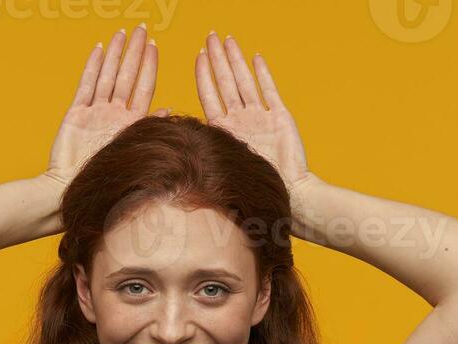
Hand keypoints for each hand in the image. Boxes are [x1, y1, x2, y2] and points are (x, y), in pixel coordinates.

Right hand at [45, 25, 170, 186]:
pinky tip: (99, 50)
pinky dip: (92, 68)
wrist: (74, 192)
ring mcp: (95, 113)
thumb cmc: (109, 181)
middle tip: (141, 29)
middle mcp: (114, 115)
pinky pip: (86, 86)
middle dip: (134, 52)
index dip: (149, 66)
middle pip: (126, 76)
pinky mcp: (76, 115)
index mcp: (131, 124)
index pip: (143, 88)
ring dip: (115, 54)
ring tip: (122, 33)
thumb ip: (150, 127)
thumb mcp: (135, 152)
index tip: (155, 46)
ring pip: (107, 76)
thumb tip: (171, 110)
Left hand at [195, 33, 312, 194]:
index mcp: (224, 131)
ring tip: (229, 40)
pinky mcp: (281, 118)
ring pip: (245, 82)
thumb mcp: (220, 167)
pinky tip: (256, 58)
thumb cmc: (252, 188)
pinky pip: (270, 91)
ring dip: (236, 60)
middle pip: (226, 82)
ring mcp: (261, 117)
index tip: (198, 56)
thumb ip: (201, 149)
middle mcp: (241, 120)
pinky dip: (263, 74)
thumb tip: (170, 139)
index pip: (210, 96)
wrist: (287, 194)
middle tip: (211, 36)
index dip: (204, 75)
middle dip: (218, 58)